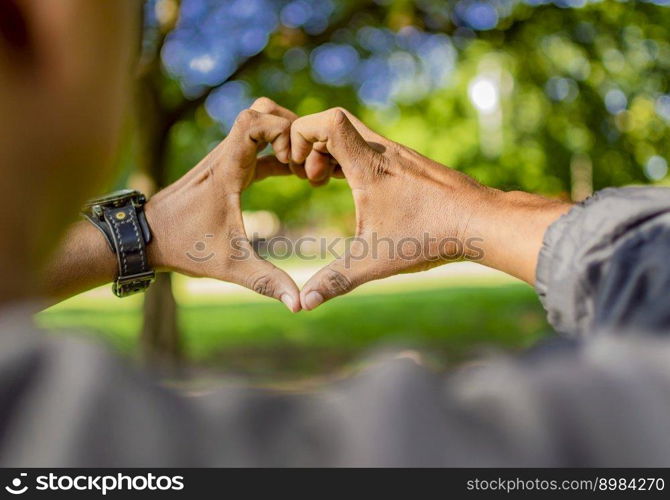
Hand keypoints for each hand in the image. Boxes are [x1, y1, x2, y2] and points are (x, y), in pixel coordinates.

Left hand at [145, 99, 301, 311]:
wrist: (145, 238)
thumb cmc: (184, 248)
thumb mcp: (230, 267)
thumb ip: (267, 282)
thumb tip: (299, 305)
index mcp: (226, 170)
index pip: (253, 120)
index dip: (281, 130)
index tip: (294, 160)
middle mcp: (224, 156)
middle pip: (259, 111)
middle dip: (289, 127)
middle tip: (304, 157)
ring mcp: (224, 160)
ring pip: (257, 124)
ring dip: (284, 138)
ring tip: (303, 168)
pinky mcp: (225, 169)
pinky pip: (256, 147)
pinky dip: (277, 153)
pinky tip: (294, 174)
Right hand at [290, 108, 571, 309]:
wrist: (484, 222)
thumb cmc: (431, 237)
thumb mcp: (374, 261)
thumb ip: (335, 280)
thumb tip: (303, 305)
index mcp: (369, 165)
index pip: (327, 120)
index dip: (301, 134)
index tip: (299, 170)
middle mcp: (384, 151)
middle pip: (336, 121)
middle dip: (312, 145)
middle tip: (310, 178)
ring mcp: (400, 154)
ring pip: (355, 134)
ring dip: (332, 153)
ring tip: (326, 184)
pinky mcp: (411, 163)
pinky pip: (371, 147)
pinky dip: (352, 159)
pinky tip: (356, 190)